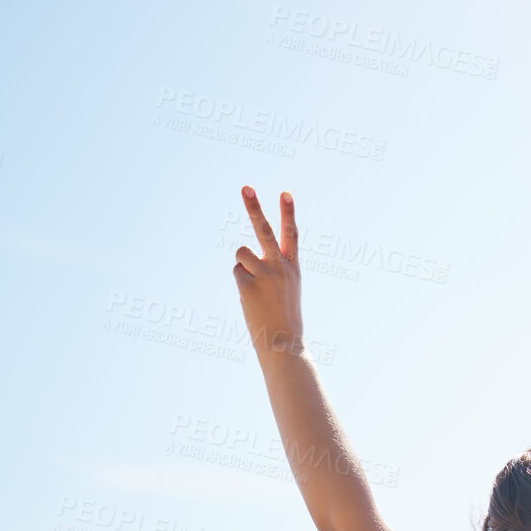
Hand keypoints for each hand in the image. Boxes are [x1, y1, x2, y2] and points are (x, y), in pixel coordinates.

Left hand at [232, 186, 303, 356]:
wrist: (284, 342)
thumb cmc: (284, 317)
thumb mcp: (286, 288)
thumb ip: (272, 269)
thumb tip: (243, 258)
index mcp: (293, 267)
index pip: (292, 234)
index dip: (288, 212)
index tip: (285, 193)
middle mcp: (281, 266)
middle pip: (264, 230)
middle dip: (254, 208)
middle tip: (246, 187)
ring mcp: (265, 274)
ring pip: (242, 252)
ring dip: (243, 265)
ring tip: (256, 286)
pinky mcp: (248, 284)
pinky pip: (237, 271)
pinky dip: (241, 282)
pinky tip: (252, 298)